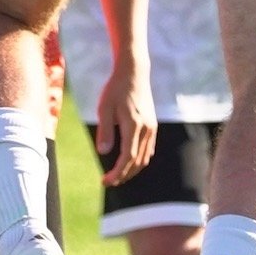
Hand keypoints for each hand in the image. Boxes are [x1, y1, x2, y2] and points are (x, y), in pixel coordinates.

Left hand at [95, 66, 157, 183]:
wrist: (134, 73)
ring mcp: (152, 127)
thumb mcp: (104, 107)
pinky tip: (130, 163)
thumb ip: (105, 130)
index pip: (127, 158)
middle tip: (109, 182)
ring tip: (118, 175)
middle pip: (138, 162)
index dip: (117, 173)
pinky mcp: (153, 125)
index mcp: (134, 125)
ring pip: (145, 158)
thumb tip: (103, 153)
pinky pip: (149, 149)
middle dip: (124, 175)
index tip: (105, 181)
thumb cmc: (116, 88)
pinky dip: (140, 160)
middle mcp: (146, 129)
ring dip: (132, 170)